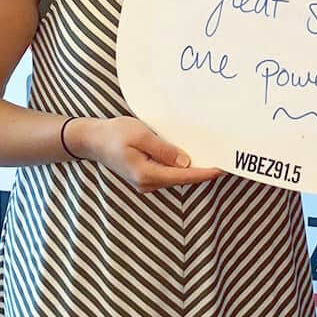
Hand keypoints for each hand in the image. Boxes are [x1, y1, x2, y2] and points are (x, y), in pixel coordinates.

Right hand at [68, 116, 223, 192]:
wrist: (92, 139)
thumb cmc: (115, 133)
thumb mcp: (141, 136)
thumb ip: (164, 150)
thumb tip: (185, 162)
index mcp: (147, 174)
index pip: (183, 176)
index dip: (204, 173)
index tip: (222, 169)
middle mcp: (147, 183)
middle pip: (182, 180)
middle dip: (202, 172)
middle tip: (224, 161)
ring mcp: (145, 182)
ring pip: (175, 178)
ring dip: (193, 171)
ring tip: (212, 159)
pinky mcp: (145, 177)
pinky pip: (168, 175)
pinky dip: (181, 168)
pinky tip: (192, 159)